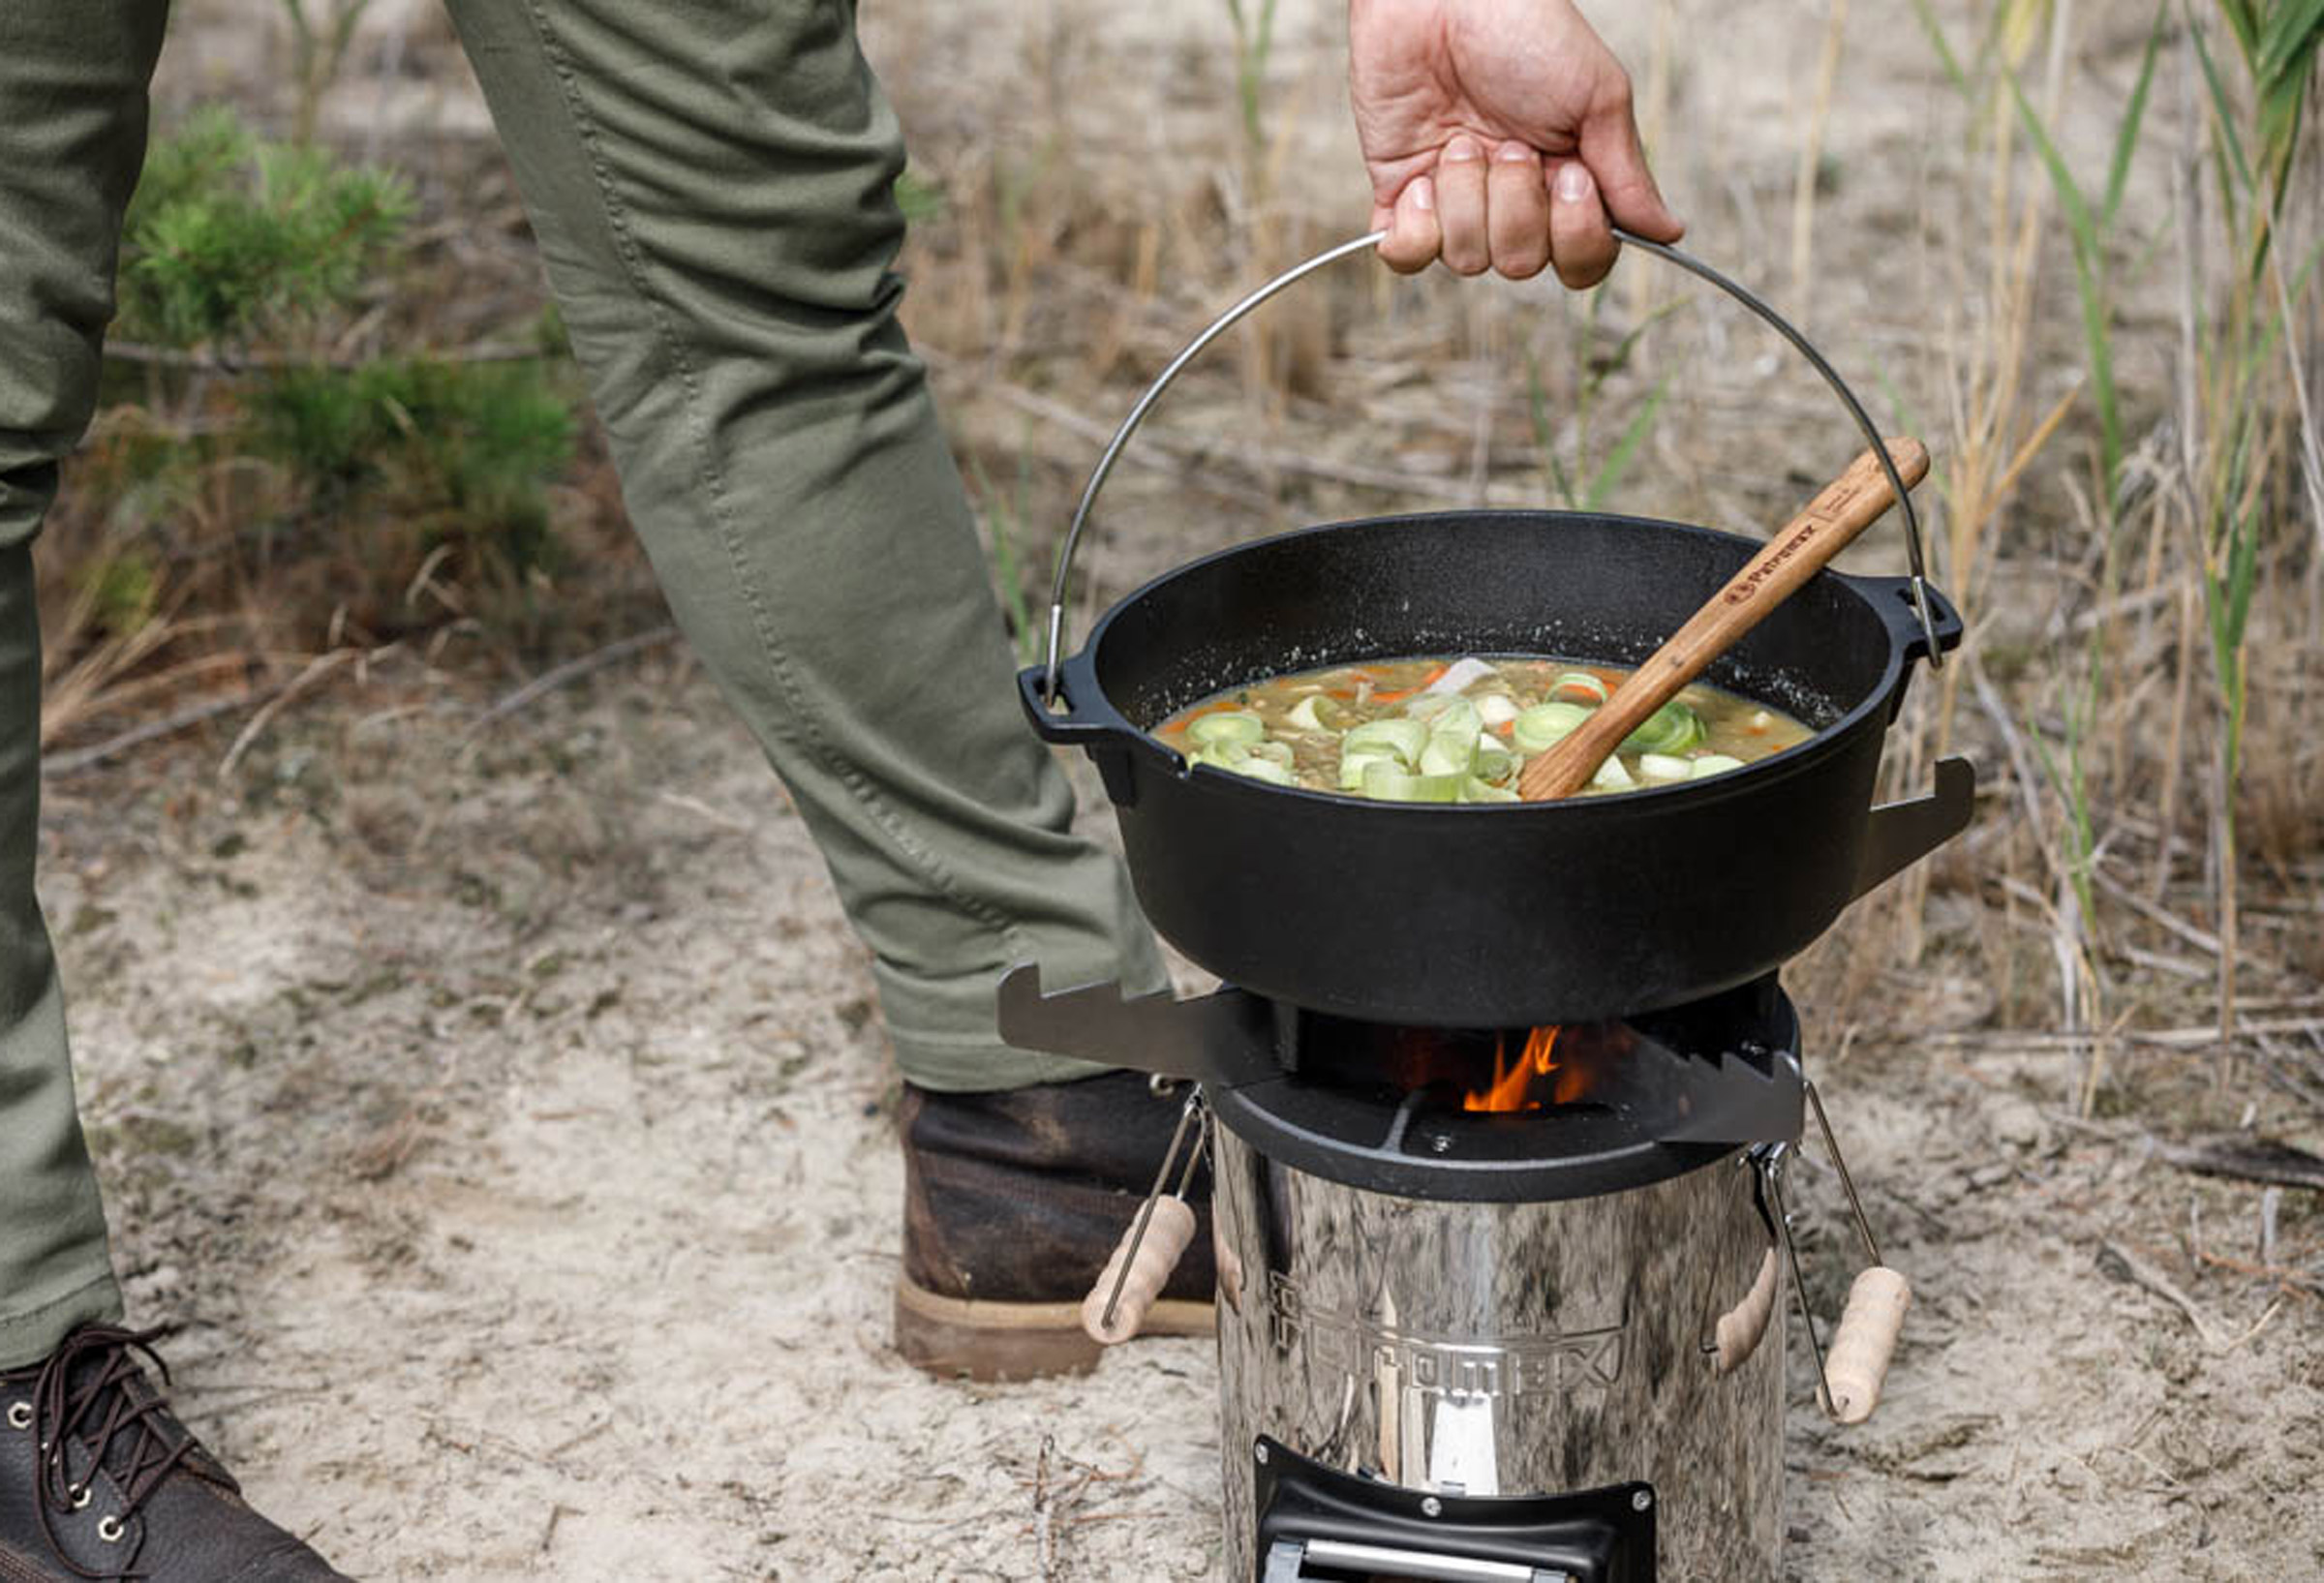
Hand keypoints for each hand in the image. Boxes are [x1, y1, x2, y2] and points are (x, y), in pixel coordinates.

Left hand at [1348, 0, 1682, 284]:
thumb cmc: (1527, 29)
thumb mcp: (1597, 97)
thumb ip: (1626, 176)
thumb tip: (1669, 233)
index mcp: (1567, 183)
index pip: (1581, 261)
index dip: (1577, 238)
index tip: (1572, 177)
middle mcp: (1513, 201)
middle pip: (1522, 264)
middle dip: (1517, 206)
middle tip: (1511, 144)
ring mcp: (1457, 201)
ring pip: (1468, 259)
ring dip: (1468, 196)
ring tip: (1463, 138)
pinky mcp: (1402, 195)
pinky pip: (1408, 257)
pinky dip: (1416, 229)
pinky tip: (1422, 178)